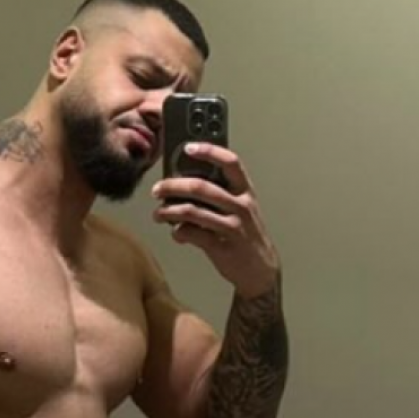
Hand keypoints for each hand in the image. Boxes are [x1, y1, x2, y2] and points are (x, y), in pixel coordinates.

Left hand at [151, 143, 280, 297]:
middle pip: (201, 187)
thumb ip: (219, 196)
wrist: (260, 269)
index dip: (210, 151)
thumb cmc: (245, 235)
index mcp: (245, 192)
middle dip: (173, 186)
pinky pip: (192, 234)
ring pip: (192, 211)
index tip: (188, 147)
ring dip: (168, 211)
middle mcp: (241, 206)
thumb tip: (183, 185)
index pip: (231, 162)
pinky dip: (178, 232)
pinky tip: (175, 233)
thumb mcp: (240, 210)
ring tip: (157, 213)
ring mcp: (232, 227)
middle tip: (157, 189)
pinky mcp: (222, 247)